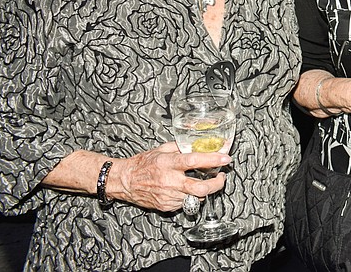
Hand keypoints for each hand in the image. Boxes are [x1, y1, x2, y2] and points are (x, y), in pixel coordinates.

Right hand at [108, 142, 231, 211]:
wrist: (125, 180)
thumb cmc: (142, 164)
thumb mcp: (162, 149)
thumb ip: (181, 147)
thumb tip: (200, 144)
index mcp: (168, 163)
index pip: (194, 161)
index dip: (213, 160)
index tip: (226, 158)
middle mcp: (169, 181)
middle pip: (200, 187)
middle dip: (216, 184)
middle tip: (221, 177)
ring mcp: (168, 196)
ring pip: (196, 197)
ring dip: (204, 190)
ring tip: (205, 181)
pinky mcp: (166, 206)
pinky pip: (186, 203)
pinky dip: (191, 196)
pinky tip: (188, 189)